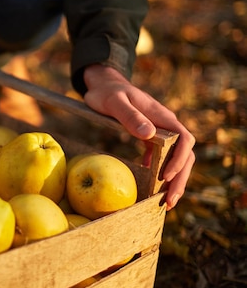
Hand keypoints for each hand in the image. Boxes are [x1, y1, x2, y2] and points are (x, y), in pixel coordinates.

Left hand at [82, 64, 195, 209]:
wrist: (104, 84)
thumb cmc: (107, 92)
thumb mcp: (114, 102)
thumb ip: (129, 116)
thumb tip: (148, 134)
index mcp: (162, 116)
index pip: (184, 140)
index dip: (179, 160)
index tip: (165, 177)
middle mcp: (165, 124)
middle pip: (184, 154)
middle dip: (179, 179)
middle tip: (169, 202)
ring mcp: (159, 130)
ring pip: (175, 157)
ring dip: (173, 179)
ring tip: (165, 200)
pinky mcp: (150, 136)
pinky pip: (162, 156)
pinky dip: (160, 171)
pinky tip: (152, 182)